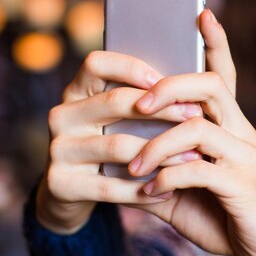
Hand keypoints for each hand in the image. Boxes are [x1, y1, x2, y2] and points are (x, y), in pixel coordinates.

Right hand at [36, 50, 202, 233]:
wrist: (69, 191)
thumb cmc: (109, 143)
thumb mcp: (115, 118)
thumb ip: (140, 99)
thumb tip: (189, 85)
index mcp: (76, 91)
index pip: (96, 64)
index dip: (130, 67)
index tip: (165, 81)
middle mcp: (62, 115)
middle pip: (114, 103)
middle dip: (163, 109)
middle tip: (197, 117)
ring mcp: (58, 149)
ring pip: (117, 146)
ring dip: (161, 153)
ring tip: (193, 157)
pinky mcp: (60, 183)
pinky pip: (110, 187)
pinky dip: (144, 190)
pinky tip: (169, 190)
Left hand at [128, 10, 255, 255]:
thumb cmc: (223, 207)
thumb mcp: (185, 183)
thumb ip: (158, 166)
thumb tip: (116, 159)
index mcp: (228, 123)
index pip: (222, 73)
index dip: (214, 42)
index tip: (201, 12)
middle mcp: (240, 130)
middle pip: (208, 85)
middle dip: (169, 85)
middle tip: (138, 104)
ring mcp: (244, 155)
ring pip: (199, 126)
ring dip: (158, 144)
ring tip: (134, 165)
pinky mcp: (241, 184)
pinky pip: (201, 169)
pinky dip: (168, 176)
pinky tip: (151, 191)